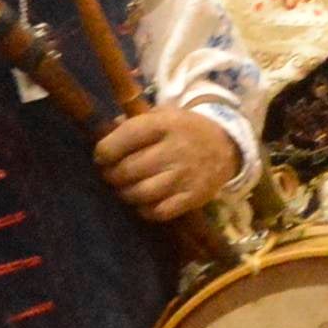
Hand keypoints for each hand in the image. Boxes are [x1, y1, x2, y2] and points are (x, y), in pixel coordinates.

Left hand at [98, 108, 241, 222]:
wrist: (225, 146)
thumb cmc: (185, 130)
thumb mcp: (163, 115)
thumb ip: (133, 123)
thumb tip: (104, 133)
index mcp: (165, 125)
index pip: (125, 138)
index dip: (105, 151)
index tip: (101, 156)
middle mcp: (175, 150)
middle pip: (128, 170)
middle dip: (112, 175)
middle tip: (111, 175)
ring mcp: (185, 176)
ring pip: (141, 193)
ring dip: (126, 193)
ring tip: (125, 188)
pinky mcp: (193, 197)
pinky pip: (158, 212)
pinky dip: (145, 209)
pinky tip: (144, 201)